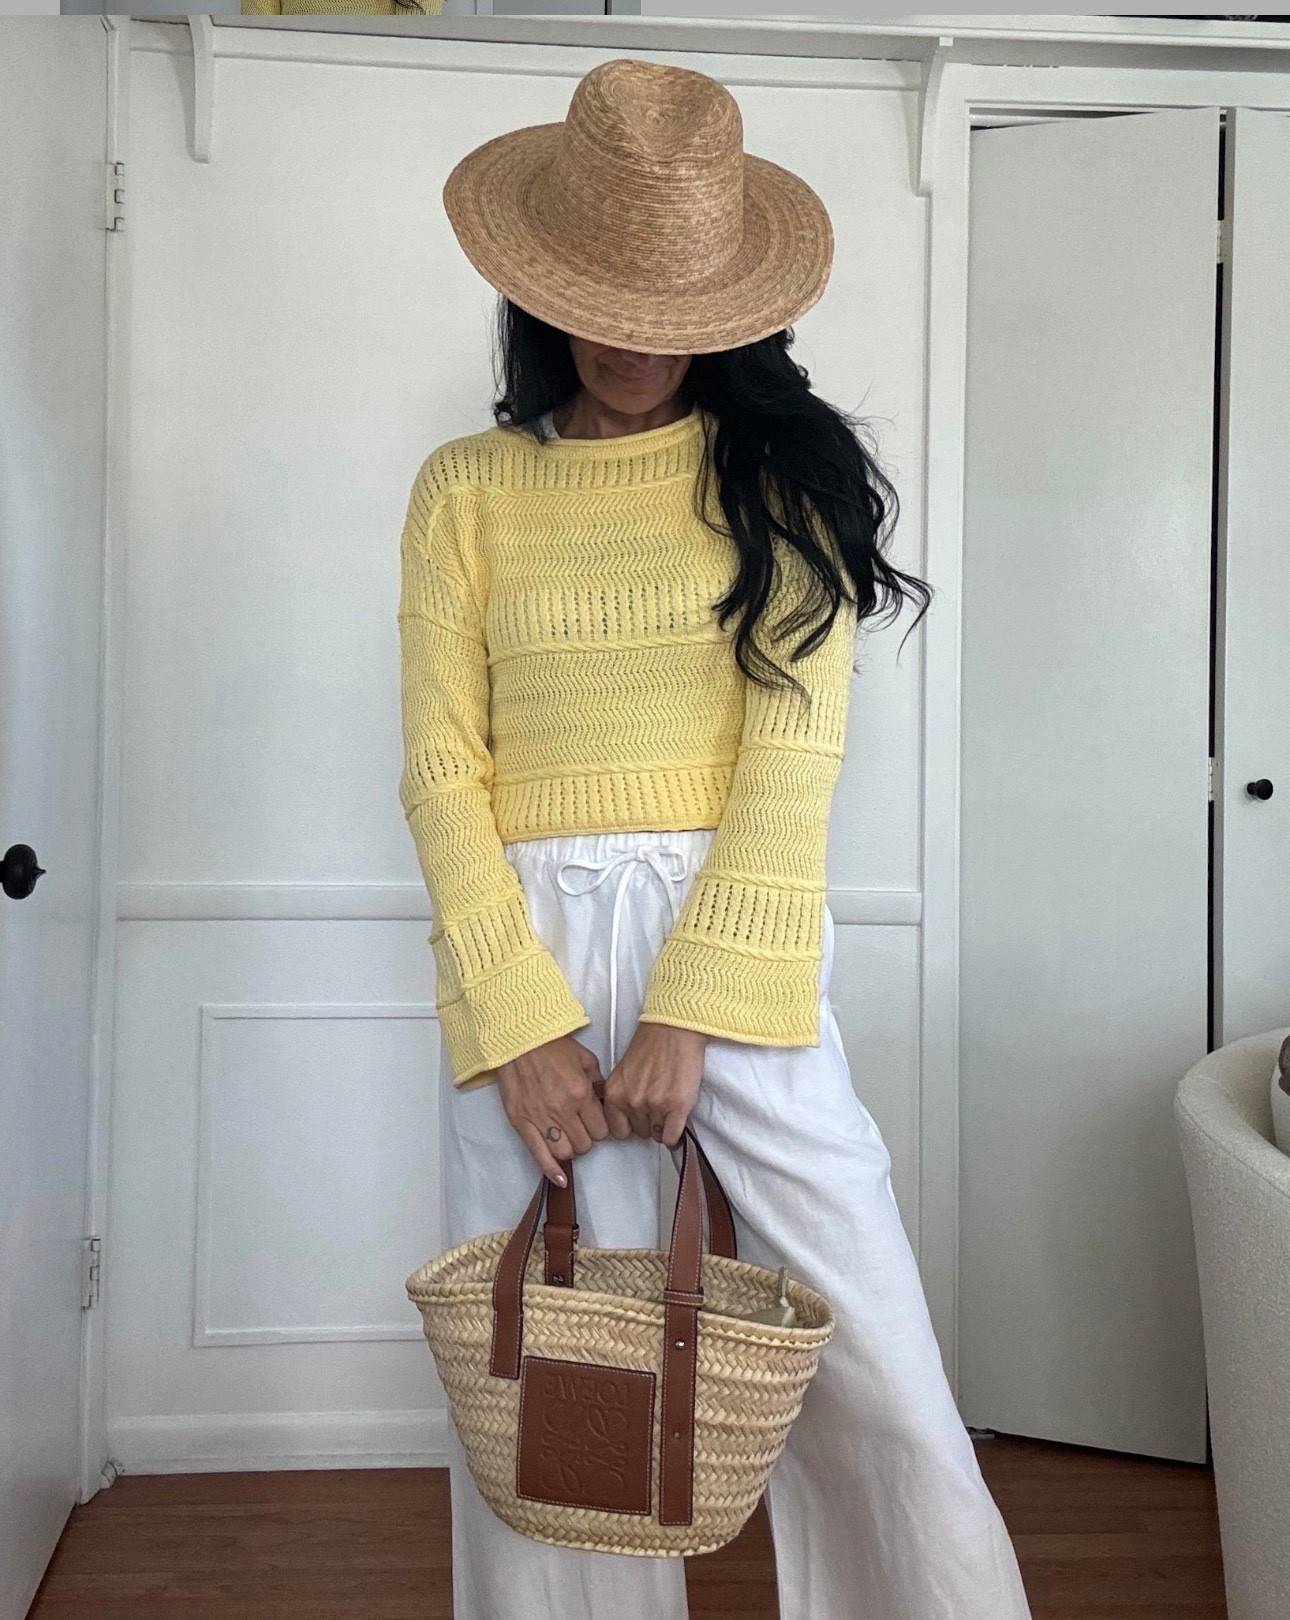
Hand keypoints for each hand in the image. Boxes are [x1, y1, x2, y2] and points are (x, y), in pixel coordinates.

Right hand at [496, 1034, 609, 1186]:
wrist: (518, 1040)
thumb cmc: (552, 1046)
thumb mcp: (586, 1059)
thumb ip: (598, 1083)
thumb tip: (604, 1102)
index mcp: (581, 1093)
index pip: (602, 1130)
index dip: (601, 1129)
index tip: (596, 1123)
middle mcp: (562, 1109)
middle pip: (585, 1145)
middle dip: (587, 1139)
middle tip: (581, 1128)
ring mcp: (540, 1118)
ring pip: (565, 1152)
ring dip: (570, 1149)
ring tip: (567, 1137)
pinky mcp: (521, 1123)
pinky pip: (539, 1154)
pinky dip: (551, 1170)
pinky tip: (560, 1179)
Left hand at [602, 1022, 706, 1148]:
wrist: (674, 1029)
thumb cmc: (651, 1046)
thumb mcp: (624, 1072)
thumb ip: (622, 1096)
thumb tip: (627, 1121)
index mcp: (615, 1093)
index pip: (617, 1131)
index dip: (629, 1125)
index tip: (637, 1118)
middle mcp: (632, 1101)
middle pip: (639, 1133)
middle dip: (647, 1123)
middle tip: (656, 1106)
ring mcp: (655, 1105)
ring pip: (657, 1135)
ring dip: (663, 1125)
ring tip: (668, 1106)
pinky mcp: (677, 1106)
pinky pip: (672, 1137)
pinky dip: (675, 1135)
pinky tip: (677, 1123)